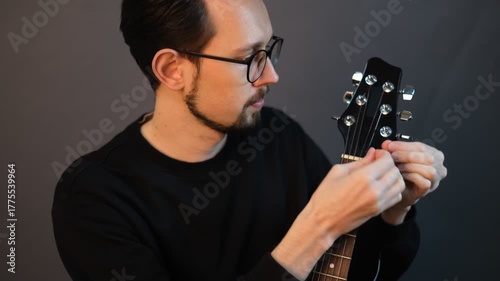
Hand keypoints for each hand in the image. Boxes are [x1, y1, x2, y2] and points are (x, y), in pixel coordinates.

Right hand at [271, 148, 404, 279]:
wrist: (323, 221)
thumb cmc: (325, 198)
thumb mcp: (337, 172)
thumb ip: (358, 162)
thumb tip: (371, 154)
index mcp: (363, 178)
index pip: (387, 161)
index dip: (384, 154)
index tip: (377, 154)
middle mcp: (374, 190)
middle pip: (395, 171)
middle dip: (389, 164)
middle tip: (379, 163)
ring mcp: (378, 202)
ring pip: (399, 184)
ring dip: (394, 176)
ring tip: (383, 174)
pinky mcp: (378, 211)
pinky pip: (396, 197)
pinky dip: (394, 189)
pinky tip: (383, 186)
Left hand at [380, 140, 447, 223]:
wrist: (398, 191)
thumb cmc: (401, 173)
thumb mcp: (397, 157)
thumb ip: (393, 149)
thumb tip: (387, 144)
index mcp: (433, 154)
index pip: (421, 146)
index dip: (404, 145)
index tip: (390, 146)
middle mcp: (438, 166)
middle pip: (427, 157)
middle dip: (406, 155)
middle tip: (393, 156)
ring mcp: (435, 179)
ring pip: (429, 170)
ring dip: (410, 167)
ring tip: (397, 167)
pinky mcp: (429, 189)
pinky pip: (425, 182)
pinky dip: (412, 177)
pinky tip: (402, 176)